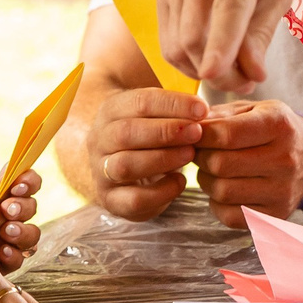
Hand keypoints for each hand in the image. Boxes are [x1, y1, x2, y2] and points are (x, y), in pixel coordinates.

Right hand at [86, 87, 207, 220]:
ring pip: (125, 165)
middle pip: (126, 132)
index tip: (202, 109)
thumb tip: (202, 110)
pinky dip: (161, 191)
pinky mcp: (111, 200)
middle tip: (197, 132)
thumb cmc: (146, 135)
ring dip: (163, 159)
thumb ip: (172, 110)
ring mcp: (101, 172)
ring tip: (190, 154)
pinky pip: (133, 199)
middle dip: (166, 132)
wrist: (119, 168)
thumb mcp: (153, 115)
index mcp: (111, 111)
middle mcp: (99, 140)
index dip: (173, 104)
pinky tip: (181, 181)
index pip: (139, 102)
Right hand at [159, 0, 294, 88]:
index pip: (227, 8)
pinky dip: (185, 59)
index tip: (214, 75)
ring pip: (177, 42)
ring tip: (230, 72)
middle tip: (245, 83)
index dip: (220, 45)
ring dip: (201, 70)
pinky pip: (166, 39)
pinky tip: (207, 57)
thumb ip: (264, 31)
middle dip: (219, 73)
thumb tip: (254, 74)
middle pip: (195, 34)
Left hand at [192, 100, 302, 227]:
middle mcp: (284, 159)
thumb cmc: (275, 129)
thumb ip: (222, 115)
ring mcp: (282, 190)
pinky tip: (225, 189)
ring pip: (222, 191)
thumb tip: (190, 127)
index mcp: (278, 125)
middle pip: (220, 164)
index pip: (226, 134)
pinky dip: (218, 204)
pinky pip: (230, 216)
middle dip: (201, 157)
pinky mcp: (276, 214)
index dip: (201, 135)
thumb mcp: (255, 109)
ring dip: (207, 180)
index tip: (195, 134)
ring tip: (212, 170)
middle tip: (201, 152)